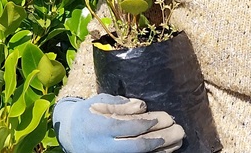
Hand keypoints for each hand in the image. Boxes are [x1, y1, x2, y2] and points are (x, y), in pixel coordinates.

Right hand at [53, 94, 185, 152]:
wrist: (71, 135)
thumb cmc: (87, 114)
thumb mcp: (98, 102)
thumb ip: (119, 103)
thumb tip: (141, 106)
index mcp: (99, 127)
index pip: (128, 127)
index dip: (147, 123)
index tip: (164, 117)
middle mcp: (104, 146)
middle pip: (138, 145)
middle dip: (161, 138)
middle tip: (179, 129)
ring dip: (163, 148)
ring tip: (179, 138)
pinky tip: (168, 147)